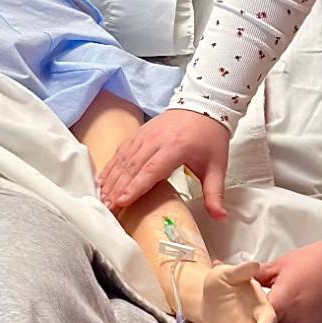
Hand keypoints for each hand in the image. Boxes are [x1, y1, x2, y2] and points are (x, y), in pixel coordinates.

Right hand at [97, 107, 231, 218]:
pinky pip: (121, 151)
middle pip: (132, 167)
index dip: (135, 187)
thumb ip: (215, 193)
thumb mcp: (217, 166)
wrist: (202, 105)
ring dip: (111, 179)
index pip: (151, 170)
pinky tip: (103, 179)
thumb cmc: (209, 137)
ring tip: (102, 197)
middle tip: (107, 207)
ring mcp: (145, 135)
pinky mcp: (139, 133)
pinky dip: (111, 166)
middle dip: (118, 188)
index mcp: (176, 148)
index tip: (122, 202)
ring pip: (123, 159)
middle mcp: (156, 140)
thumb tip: (219, 217)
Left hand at [257, 240, 321, 322]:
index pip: (258, 322)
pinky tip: (308, 311)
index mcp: (281, 303)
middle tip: (273, 309)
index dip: (254, 320)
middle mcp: (296, 321)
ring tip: (293, 308)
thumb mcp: (282, 264)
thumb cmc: (316, 260)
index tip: (252, 316)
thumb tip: (245, 281)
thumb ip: (259, 276)